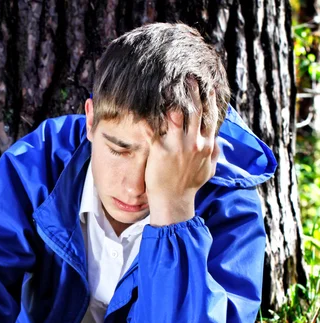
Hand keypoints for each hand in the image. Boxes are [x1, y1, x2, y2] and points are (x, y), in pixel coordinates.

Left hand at [145, 86, 219, 225]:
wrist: (174, 203)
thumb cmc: (189, 188)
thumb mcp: (209, 170)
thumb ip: (215, 154)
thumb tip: (219, 142)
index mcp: (207, 145)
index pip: (210, 115)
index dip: (209, 98)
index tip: (206, 84)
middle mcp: (195, 143)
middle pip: (195, 109)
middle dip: (192, 90)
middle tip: (187, 75)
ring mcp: (177, 146)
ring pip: (177, 114)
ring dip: (172, 97)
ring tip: (167, 83)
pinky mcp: (160, 151)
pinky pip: (155, 128)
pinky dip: (151, 115)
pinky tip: (146, 103)